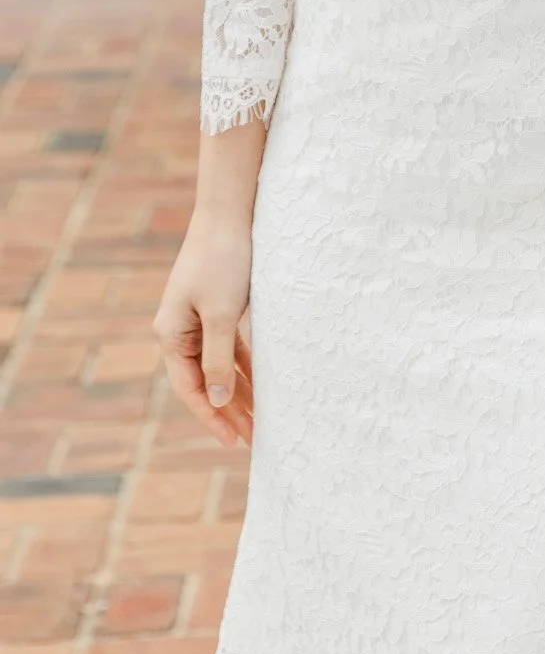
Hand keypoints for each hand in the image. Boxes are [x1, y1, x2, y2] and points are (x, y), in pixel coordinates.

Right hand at [154, 211, 255, 447]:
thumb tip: (218, 401)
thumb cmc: (223, 260)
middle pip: (205, 382)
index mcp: (172, 335)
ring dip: (241, 391)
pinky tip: (263, 383)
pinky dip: (246, 366)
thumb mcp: (222, 314)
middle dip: (229, 411)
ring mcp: (199, 319)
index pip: (191, 389)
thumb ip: (218, 359)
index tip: (233, 441)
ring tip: (263, 419)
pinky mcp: (219, 308)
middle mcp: (181, 331)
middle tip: (255, 438)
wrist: (229, 212)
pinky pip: (231, 347)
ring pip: (220, 366)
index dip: (212, 417)